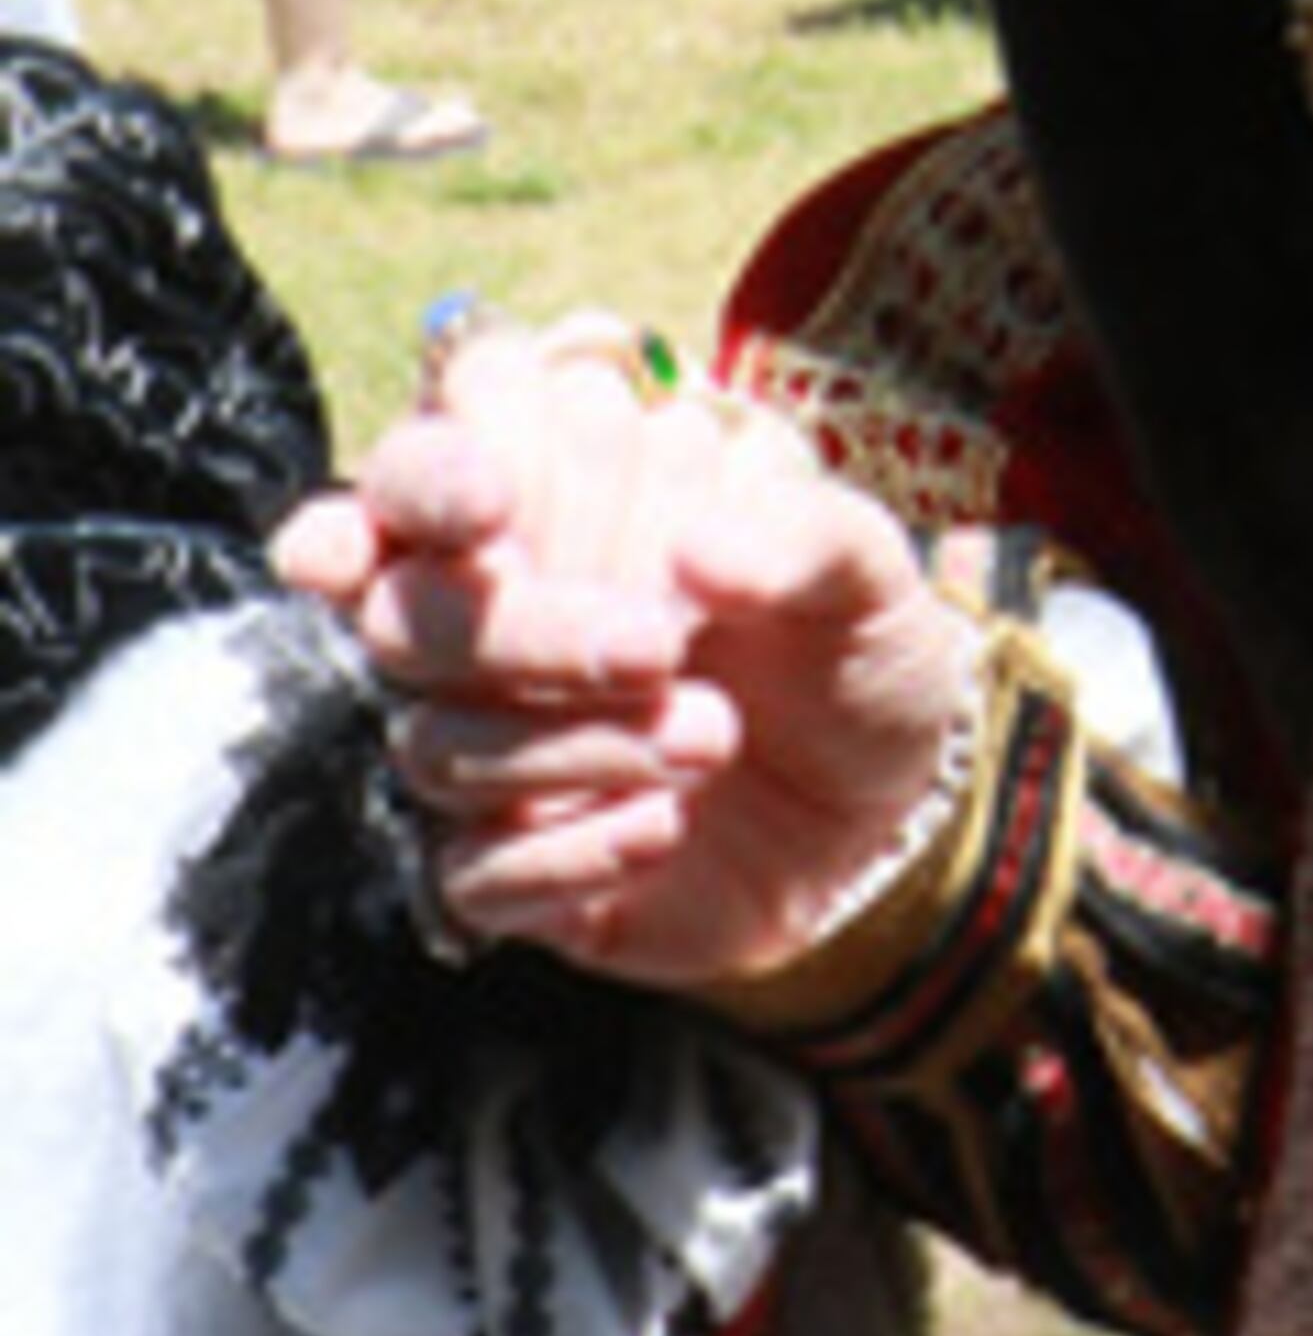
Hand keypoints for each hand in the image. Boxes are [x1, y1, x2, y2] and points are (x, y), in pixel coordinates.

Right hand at [276, 311, 978, 990]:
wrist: (882, 801)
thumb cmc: (846, 647)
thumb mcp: (870, 576)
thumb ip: (806, 538)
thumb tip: (699, 553)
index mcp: (560, 500)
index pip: (427, 461)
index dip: (430, 473)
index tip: (490, 501)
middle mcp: (494, 615)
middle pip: (407, 609)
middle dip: (529, 629)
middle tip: (662, 646)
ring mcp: (487, 741)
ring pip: (436, 743)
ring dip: (578, 743)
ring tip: (718, 735)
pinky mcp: (506, 863)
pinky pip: (470, 874)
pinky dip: (566, 852)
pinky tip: (662, 827)